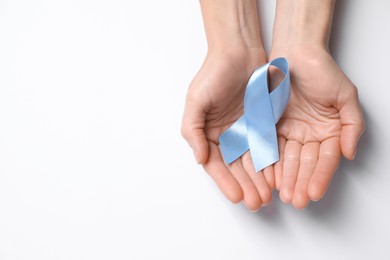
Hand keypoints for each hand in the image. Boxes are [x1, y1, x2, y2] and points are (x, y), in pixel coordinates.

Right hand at [181, 48, 274, 210]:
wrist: (239, 51)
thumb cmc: (214, 73)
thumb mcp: (196, 100)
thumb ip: (193, 130)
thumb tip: (199, 159)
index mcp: (208, 133)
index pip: (216, 164)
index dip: (226, 182)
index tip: (237, 197)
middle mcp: (226, 135)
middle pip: (236, 167)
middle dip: (246, 185)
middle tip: (257, 203)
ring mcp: (245, 130)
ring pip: (253, 161)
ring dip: (259, 179)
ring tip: (268, 196)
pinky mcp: (263, 123)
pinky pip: (268, 146)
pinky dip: (271, 162)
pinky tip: (276, 176)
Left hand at [269, 47, 364, 208]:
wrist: (294, 52)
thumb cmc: (321, 71)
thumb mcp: (345, 95)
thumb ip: (351, 124)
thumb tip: (350, 153)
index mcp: (328, 131)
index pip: (325, 159)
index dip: (320, 176)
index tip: (313, 193)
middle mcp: (309, 135)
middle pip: (305, 163)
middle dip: (300, 183)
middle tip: (295, 201)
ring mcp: (289, 132)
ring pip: (287, 160)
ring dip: (285, 178)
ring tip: (282, 195)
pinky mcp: (270, 127)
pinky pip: (269, 147)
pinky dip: (269, 162)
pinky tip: (268, 177)